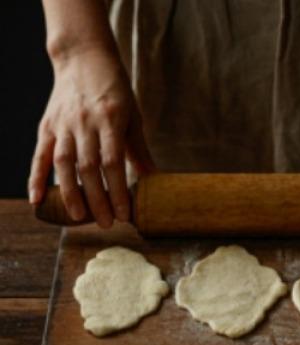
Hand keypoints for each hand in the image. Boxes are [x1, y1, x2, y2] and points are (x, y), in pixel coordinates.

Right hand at [28, 48, 153, 227]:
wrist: (83, 58)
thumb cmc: (114, 90)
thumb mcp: (133, 117)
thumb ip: (139, 150)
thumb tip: (154, 181)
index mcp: (110, 120)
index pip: (114, 162)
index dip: (119, 190)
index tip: (125, 214)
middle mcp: (84, 123)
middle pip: (89, 167)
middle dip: (97, 199)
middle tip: (106, 223)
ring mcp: (63, 124)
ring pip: (64, 164)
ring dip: (70, 193)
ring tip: (79, 218)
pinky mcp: (47, 126)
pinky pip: (39, 155)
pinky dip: (36, 178)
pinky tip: (37, 200)